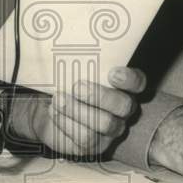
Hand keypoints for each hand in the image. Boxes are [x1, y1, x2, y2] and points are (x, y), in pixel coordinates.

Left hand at [9, 66, 145, 156]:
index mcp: (121, 87)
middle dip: (101, 96)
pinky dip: (68, 123)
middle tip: (78, 87)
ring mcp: (109, 131)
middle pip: (124, 106)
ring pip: (104, 124)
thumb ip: (76, 59)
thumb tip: (68, 36)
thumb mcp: (69, 68)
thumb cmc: (62, 83)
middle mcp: (121, 111)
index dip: (130, 80)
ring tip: (59, 100)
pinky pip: (86, 138)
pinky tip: (55, 112)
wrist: (45, 107)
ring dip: (78, 110)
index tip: (113, 73)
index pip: (138, 83)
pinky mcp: (93, 146)